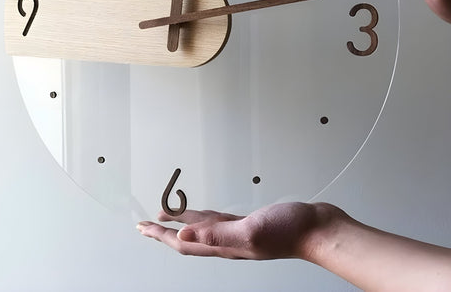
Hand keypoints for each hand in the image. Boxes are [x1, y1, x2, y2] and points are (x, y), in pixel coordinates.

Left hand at [137, 202, 332, 259]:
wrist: (316, 229)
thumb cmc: (288, 231)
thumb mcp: (248, 231)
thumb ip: (215, 234)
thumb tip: (182, 237)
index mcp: (224, 245)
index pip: (183, 243)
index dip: (160, 236)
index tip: (142, 227)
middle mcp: (227, 241)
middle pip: (188, 238)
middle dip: (164, 232)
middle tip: (146, 224)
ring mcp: (238, 233)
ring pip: (202, 228)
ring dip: (182, 223)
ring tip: (166, 215)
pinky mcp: (248, 224)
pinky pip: (218, 220)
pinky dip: (204, 216)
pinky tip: (203, 213)